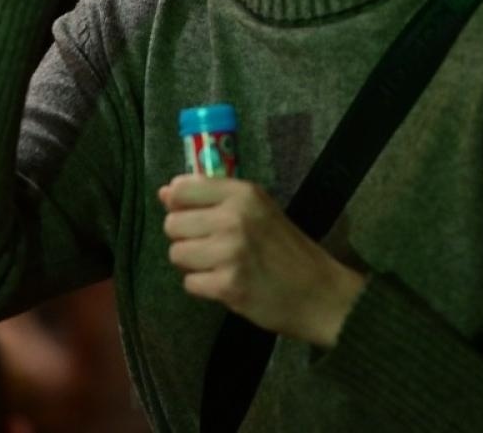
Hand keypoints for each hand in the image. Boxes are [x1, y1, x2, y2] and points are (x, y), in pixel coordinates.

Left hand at [158, 175, 366, 348]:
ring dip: (193, 264)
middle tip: (212, 246)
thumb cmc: (286, 248)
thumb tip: (164, 192)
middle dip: (186, 238)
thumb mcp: (257, 209)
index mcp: (243, 194)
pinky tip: (226, 283)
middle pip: (173, 224)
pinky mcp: (227, 286)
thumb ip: (212, 198)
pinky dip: (204, 287)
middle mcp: (234, 218)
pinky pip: (189, 283)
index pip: (182, 189)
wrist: (318, 293)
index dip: (179, 205)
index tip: (194, 216)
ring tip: (220, 265)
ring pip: (177, 254)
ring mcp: (230, 253)